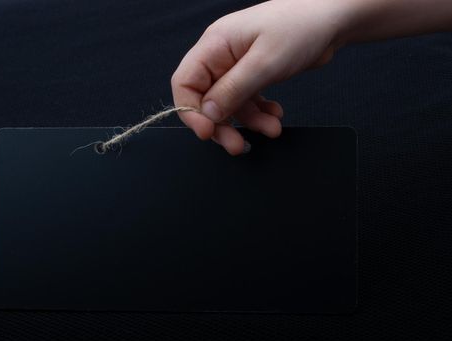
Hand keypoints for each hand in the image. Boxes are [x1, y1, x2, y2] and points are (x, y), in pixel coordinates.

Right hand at [171, 0, 346, 154]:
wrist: (332, 18)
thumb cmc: (301, 26)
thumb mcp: (265, 62)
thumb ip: (233, 90)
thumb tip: (206, 113)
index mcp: (214, 45)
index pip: (185, 82)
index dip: (191, 111)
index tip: (208, 132)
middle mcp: (221, 57)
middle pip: (205, 99)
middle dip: (221, 125)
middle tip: (236, 145)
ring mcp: (237, 66)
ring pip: (229, 105)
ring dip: (248, 122)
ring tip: (271, 129)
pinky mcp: (254, 74)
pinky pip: (247, 102)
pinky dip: (259, 114)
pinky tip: (275, 117)